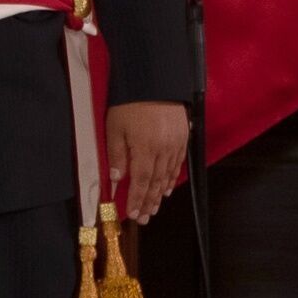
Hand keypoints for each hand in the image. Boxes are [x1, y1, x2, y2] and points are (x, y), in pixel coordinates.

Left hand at [106, 101, 188, 224]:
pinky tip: (167, 187)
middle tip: (144, 218)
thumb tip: (117, 179)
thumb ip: (116, 154)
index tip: (133, 214)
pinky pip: (178, 164)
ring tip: (154, 207)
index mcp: (144, 149)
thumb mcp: (114, 126)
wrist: (155, 79)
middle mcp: (163, 151)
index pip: (141, 182)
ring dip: (160, 194)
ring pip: (168, 176)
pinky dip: (172, 178)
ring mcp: (175, 144)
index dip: (137, 200)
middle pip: (156, 183)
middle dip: (149, 202)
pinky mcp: (183, 137)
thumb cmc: (130, 102)